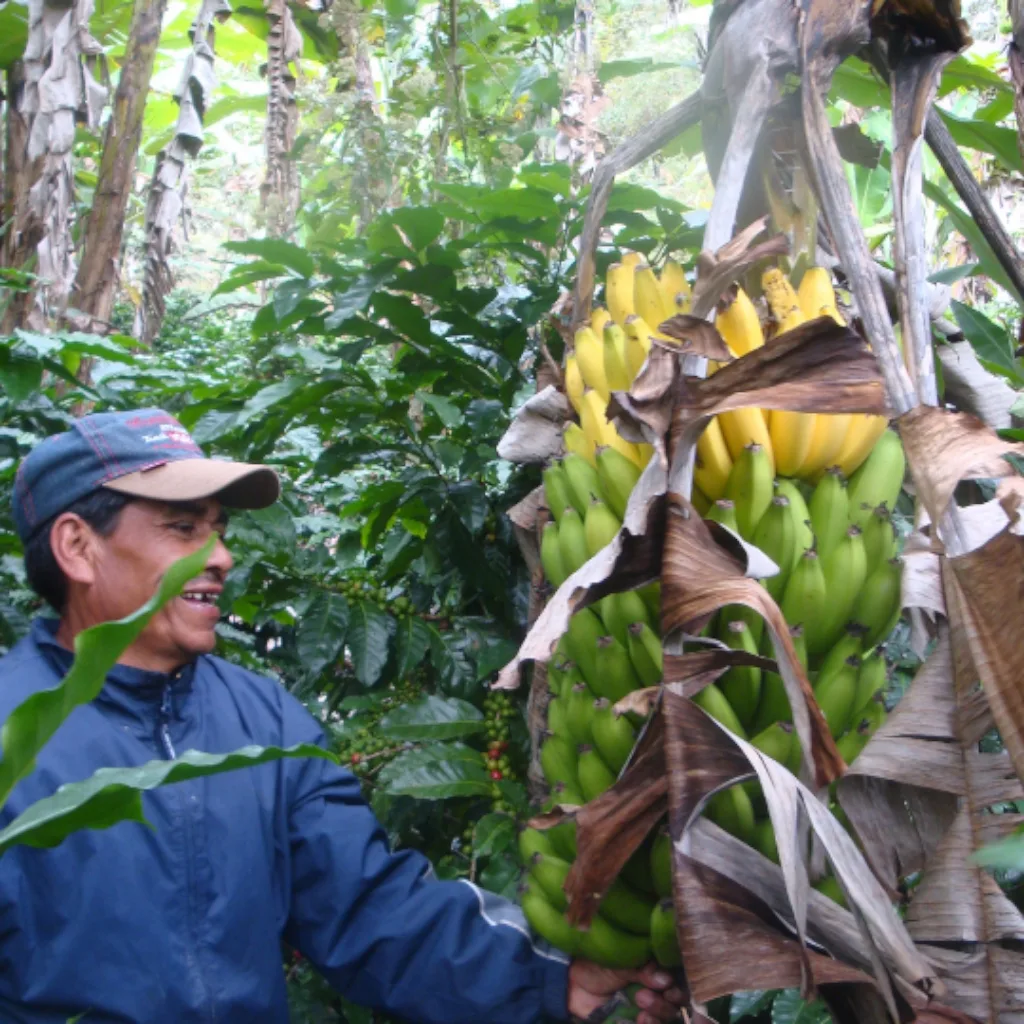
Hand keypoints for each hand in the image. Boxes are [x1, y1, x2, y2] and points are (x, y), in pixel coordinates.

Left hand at [567, 959, 684, 1022]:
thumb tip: (665, 979)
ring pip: (667, 1016)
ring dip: (659, 1011)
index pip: (678, 980)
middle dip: (667, 1000)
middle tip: (651, 993)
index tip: (670, 987)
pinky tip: (641, 1018)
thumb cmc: (598, 965)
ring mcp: (648, 1009)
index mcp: (655, 971)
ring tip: (641, 1001)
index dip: (679, 986)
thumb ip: (642, 970)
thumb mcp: (620, 963)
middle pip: (676, 1002)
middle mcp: (656, 991)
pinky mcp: (635, 1021)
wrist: (573, 984)